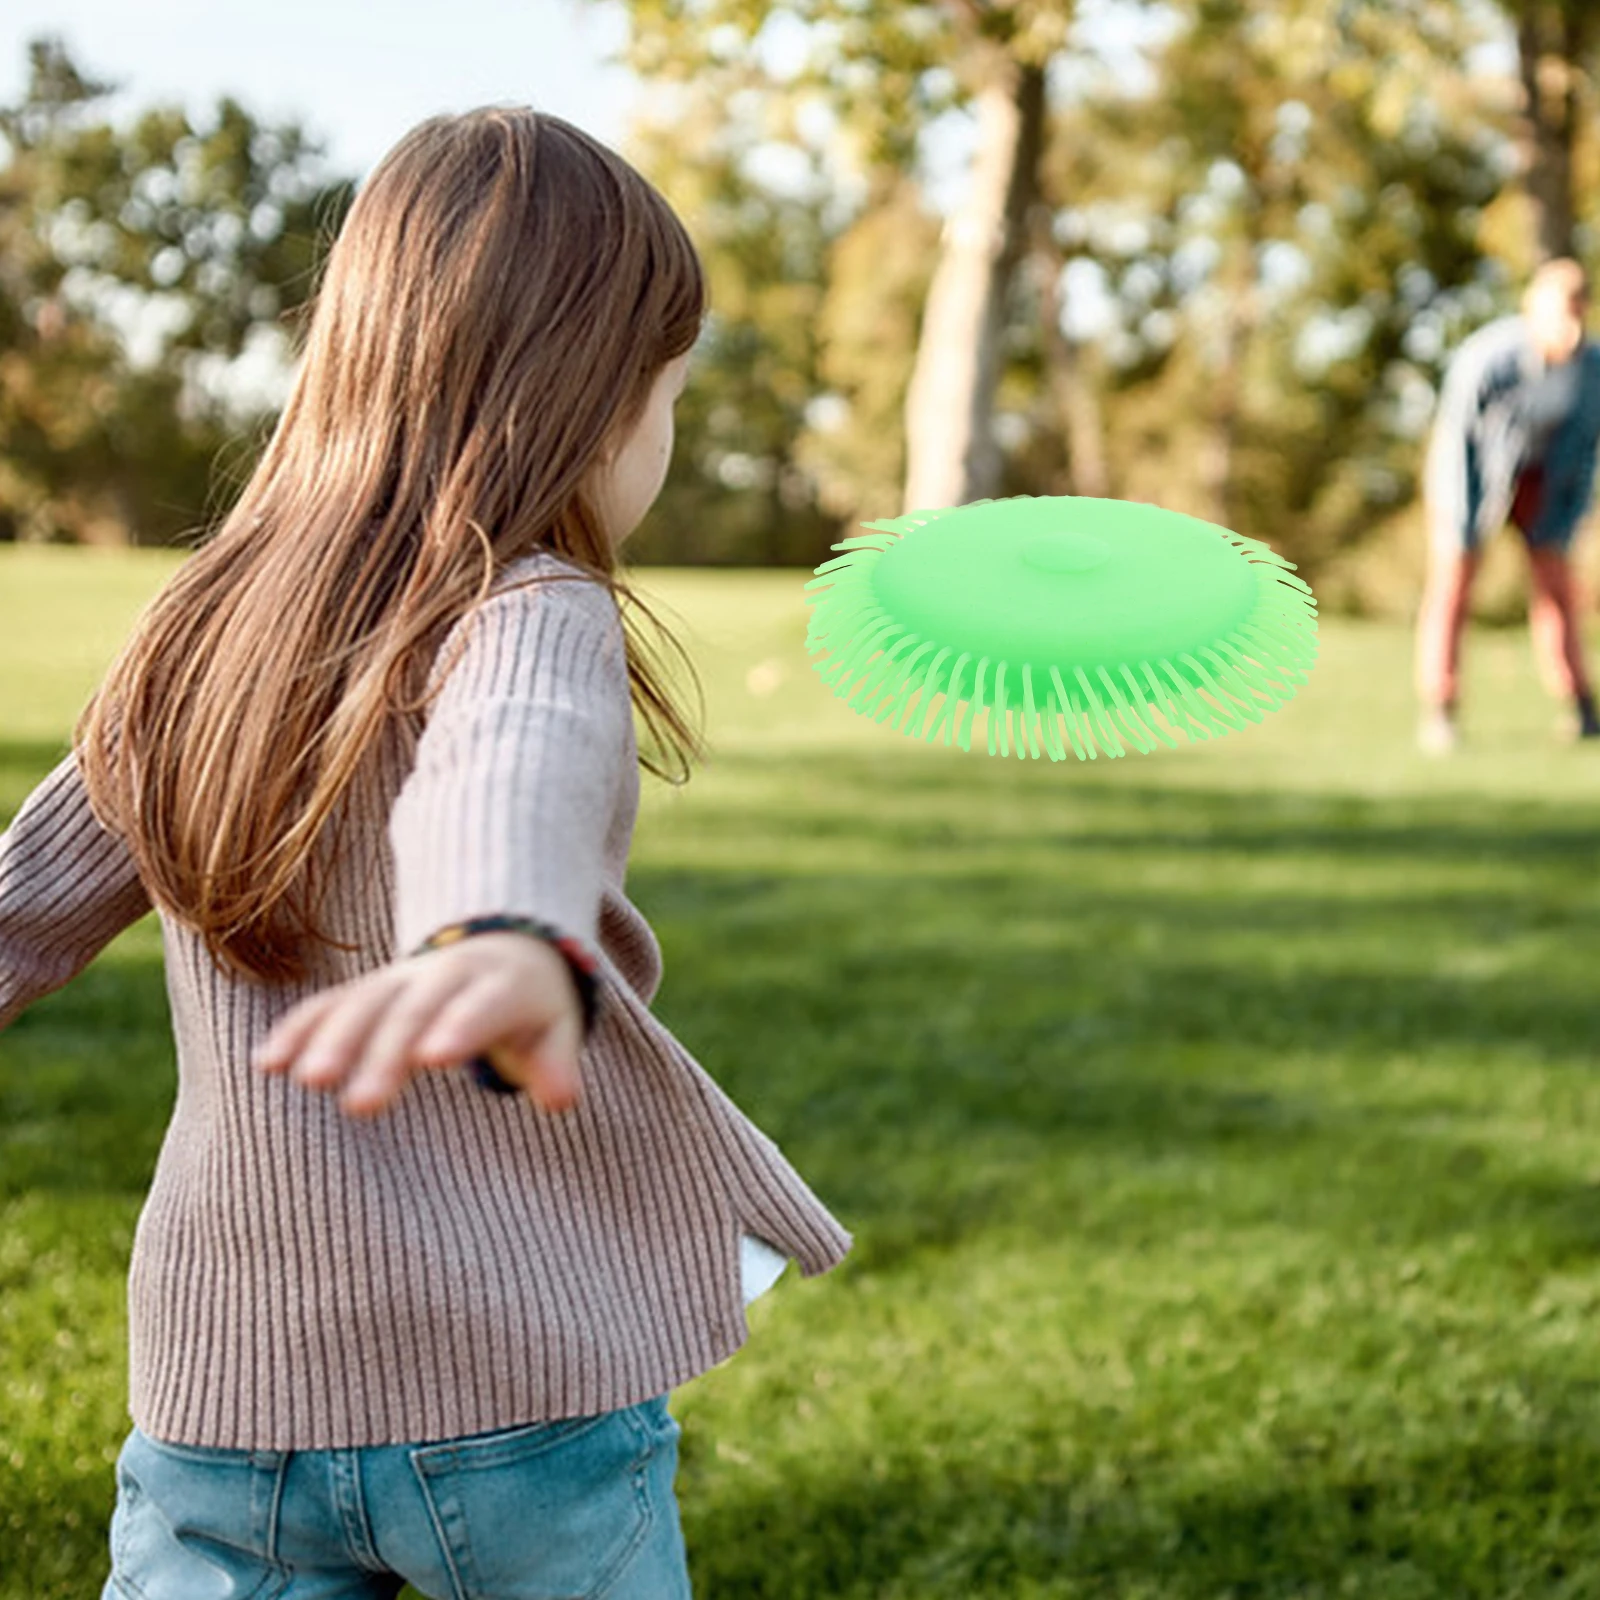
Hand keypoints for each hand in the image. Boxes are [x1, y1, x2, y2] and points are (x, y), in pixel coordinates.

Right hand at [255, 933, 583, 1115]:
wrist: (505, 944)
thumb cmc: (531, 1005)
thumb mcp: (556, 1027)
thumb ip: (557, 1064)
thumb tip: (561, 1100)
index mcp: (499, 984)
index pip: (480, 1005)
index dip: (460, 1026)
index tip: (434, 1057)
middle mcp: (444, 975)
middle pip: (412, 1012)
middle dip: (385, 1053)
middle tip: (362, 1106)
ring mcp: (401, 978)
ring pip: (364, 1003)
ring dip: (333, 1038)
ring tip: (308, 1080)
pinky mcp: (369, 989)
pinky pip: (330, 1003)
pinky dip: (299, 1027)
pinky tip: (268, 1063)